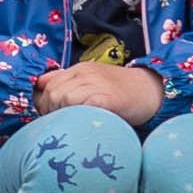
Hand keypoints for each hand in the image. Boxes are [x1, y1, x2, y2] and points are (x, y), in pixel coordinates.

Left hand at [35, 61, 161, 124]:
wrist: (152, 89)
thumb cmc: (120, 90)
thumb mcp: (91, 80)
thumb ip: (66, 81)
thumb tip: (40, 84)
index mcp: (79, 69)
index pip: (47, 84)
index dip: (44, 103)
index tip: (50, 115)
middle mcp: (85, 73)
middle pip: (53, 93)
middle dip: (51, 111)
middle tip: (61, 122)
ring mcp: (96, 84)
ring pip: (64, 98)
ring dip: (64, 114)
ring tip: (74, 123)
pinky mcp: (107, 98)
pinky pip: (82, 105)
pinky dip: (79, 115)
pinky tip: (85, 121)